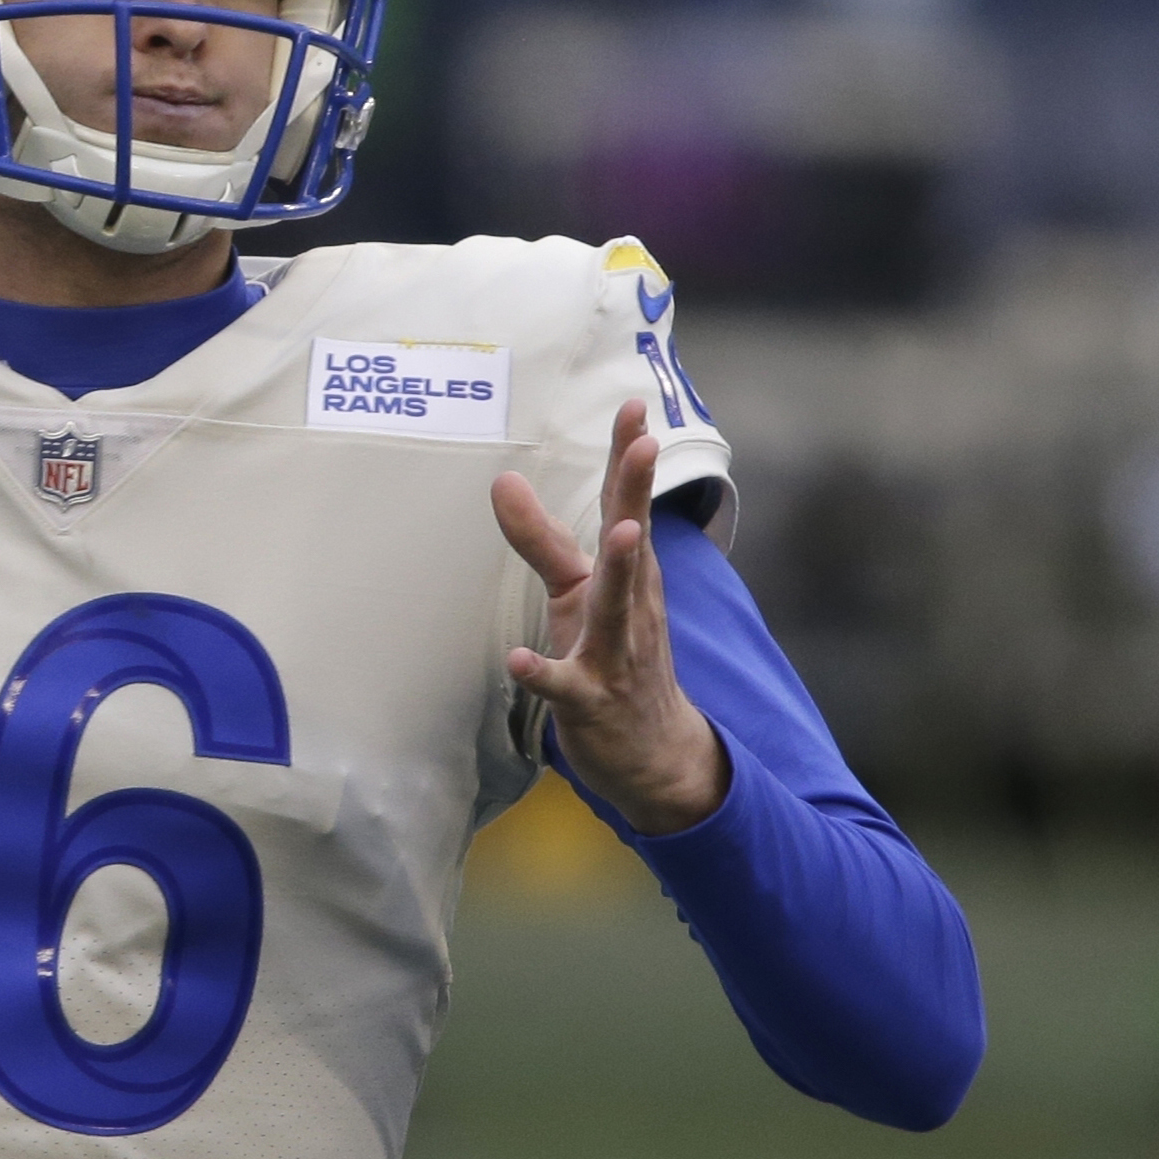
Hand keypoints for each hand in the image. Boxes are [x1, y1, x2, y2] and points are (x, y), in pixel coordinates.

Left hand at [492, 399, 731, 835]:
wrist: (655, 753)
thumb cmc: (614, 657)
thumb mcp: (580, 593)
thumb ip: (543, 539)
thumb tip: (504, 480)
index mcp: (629, 576)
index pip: (627, 506)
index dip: (628, 457)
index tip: (633, 406)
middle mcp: (630, 606)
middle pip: (633, 542)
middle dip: (637, 492)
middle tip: (644, 442)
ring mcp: (615, 653)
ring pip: (616, 607)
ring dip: (620, 570)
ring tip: (623, 534)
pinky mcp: (592, 699)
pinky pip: (565, 685)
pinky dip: (543, 672)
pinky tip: (518, 660)